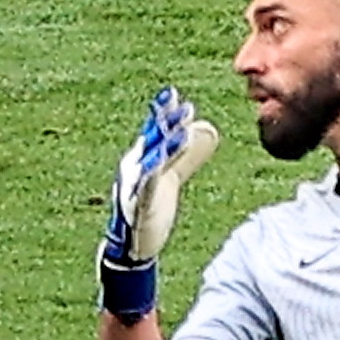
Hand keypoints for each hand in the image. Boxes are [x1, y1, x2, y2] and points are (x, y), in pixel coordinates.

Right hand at [100, 86, 218, 318]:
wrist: (132, 244)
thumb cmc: (151, 207)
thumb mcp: (169, 176)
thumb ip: (186, 155)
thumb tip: (206, 130)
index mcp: (143, 161)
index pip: (156, 133)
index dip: (165, 114)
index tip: (175, 95)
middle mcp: (135, 169)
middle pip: (153, 142)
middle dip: (166, 124)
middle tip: (181, 106)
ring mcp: (135, 187)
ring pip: (151, 162)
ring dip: (164, 147)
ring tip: (178, 132)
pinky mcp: (137, 207)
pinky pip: (144, 190)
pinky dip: (149, 177)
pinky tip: (157, 167)